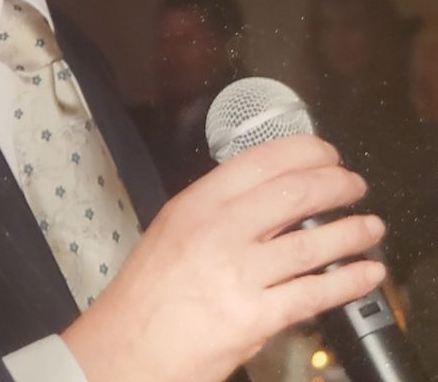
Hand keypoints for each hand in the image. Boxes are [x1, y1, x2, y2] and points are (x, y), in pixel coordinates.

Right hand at [62, 135, 384, 381]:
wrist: (128, 346)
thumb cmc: (148, 293)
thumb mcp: (174, 229)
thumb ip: (219, 211)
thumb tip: (272, 199)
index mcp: (196, 204)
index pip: (260, 161)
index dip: (304, 152)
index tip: (327, 153)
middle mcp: (217, 231)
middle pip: (293, 194)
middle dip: (335, 184)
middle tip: (354, 185)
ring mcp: (237, 274)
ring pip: (310, 243)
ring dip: (351, 232)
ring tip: (370, 227)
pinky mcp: (254, 318)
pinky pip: (313, 293)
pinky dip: (348, 281)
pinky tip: (365, 274)